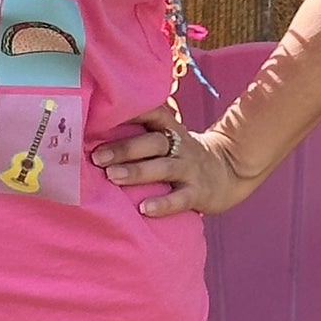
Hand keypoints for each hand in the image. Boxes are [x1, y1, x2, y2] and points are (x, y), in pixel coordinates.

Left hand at [89, 113, 256, 217]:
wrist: (228, 171)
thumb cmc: (182, 155)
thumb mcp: (168, 138)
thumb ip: (140, 134)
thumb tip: (91, 135)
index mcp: (169, 129)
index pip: (151, 112)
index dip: (130, 111)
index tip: (103, 114)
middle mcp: (180, 145)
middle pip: (153, 142)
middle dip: (125, 148)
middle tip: (97, 157)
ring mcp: (190, 168)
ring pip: (164, 167)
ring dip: (137, 171)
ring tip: (113, 176)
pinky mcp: (199, 192)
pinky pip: (181, 198)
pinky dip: (163, 204)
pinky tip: (145, 209)